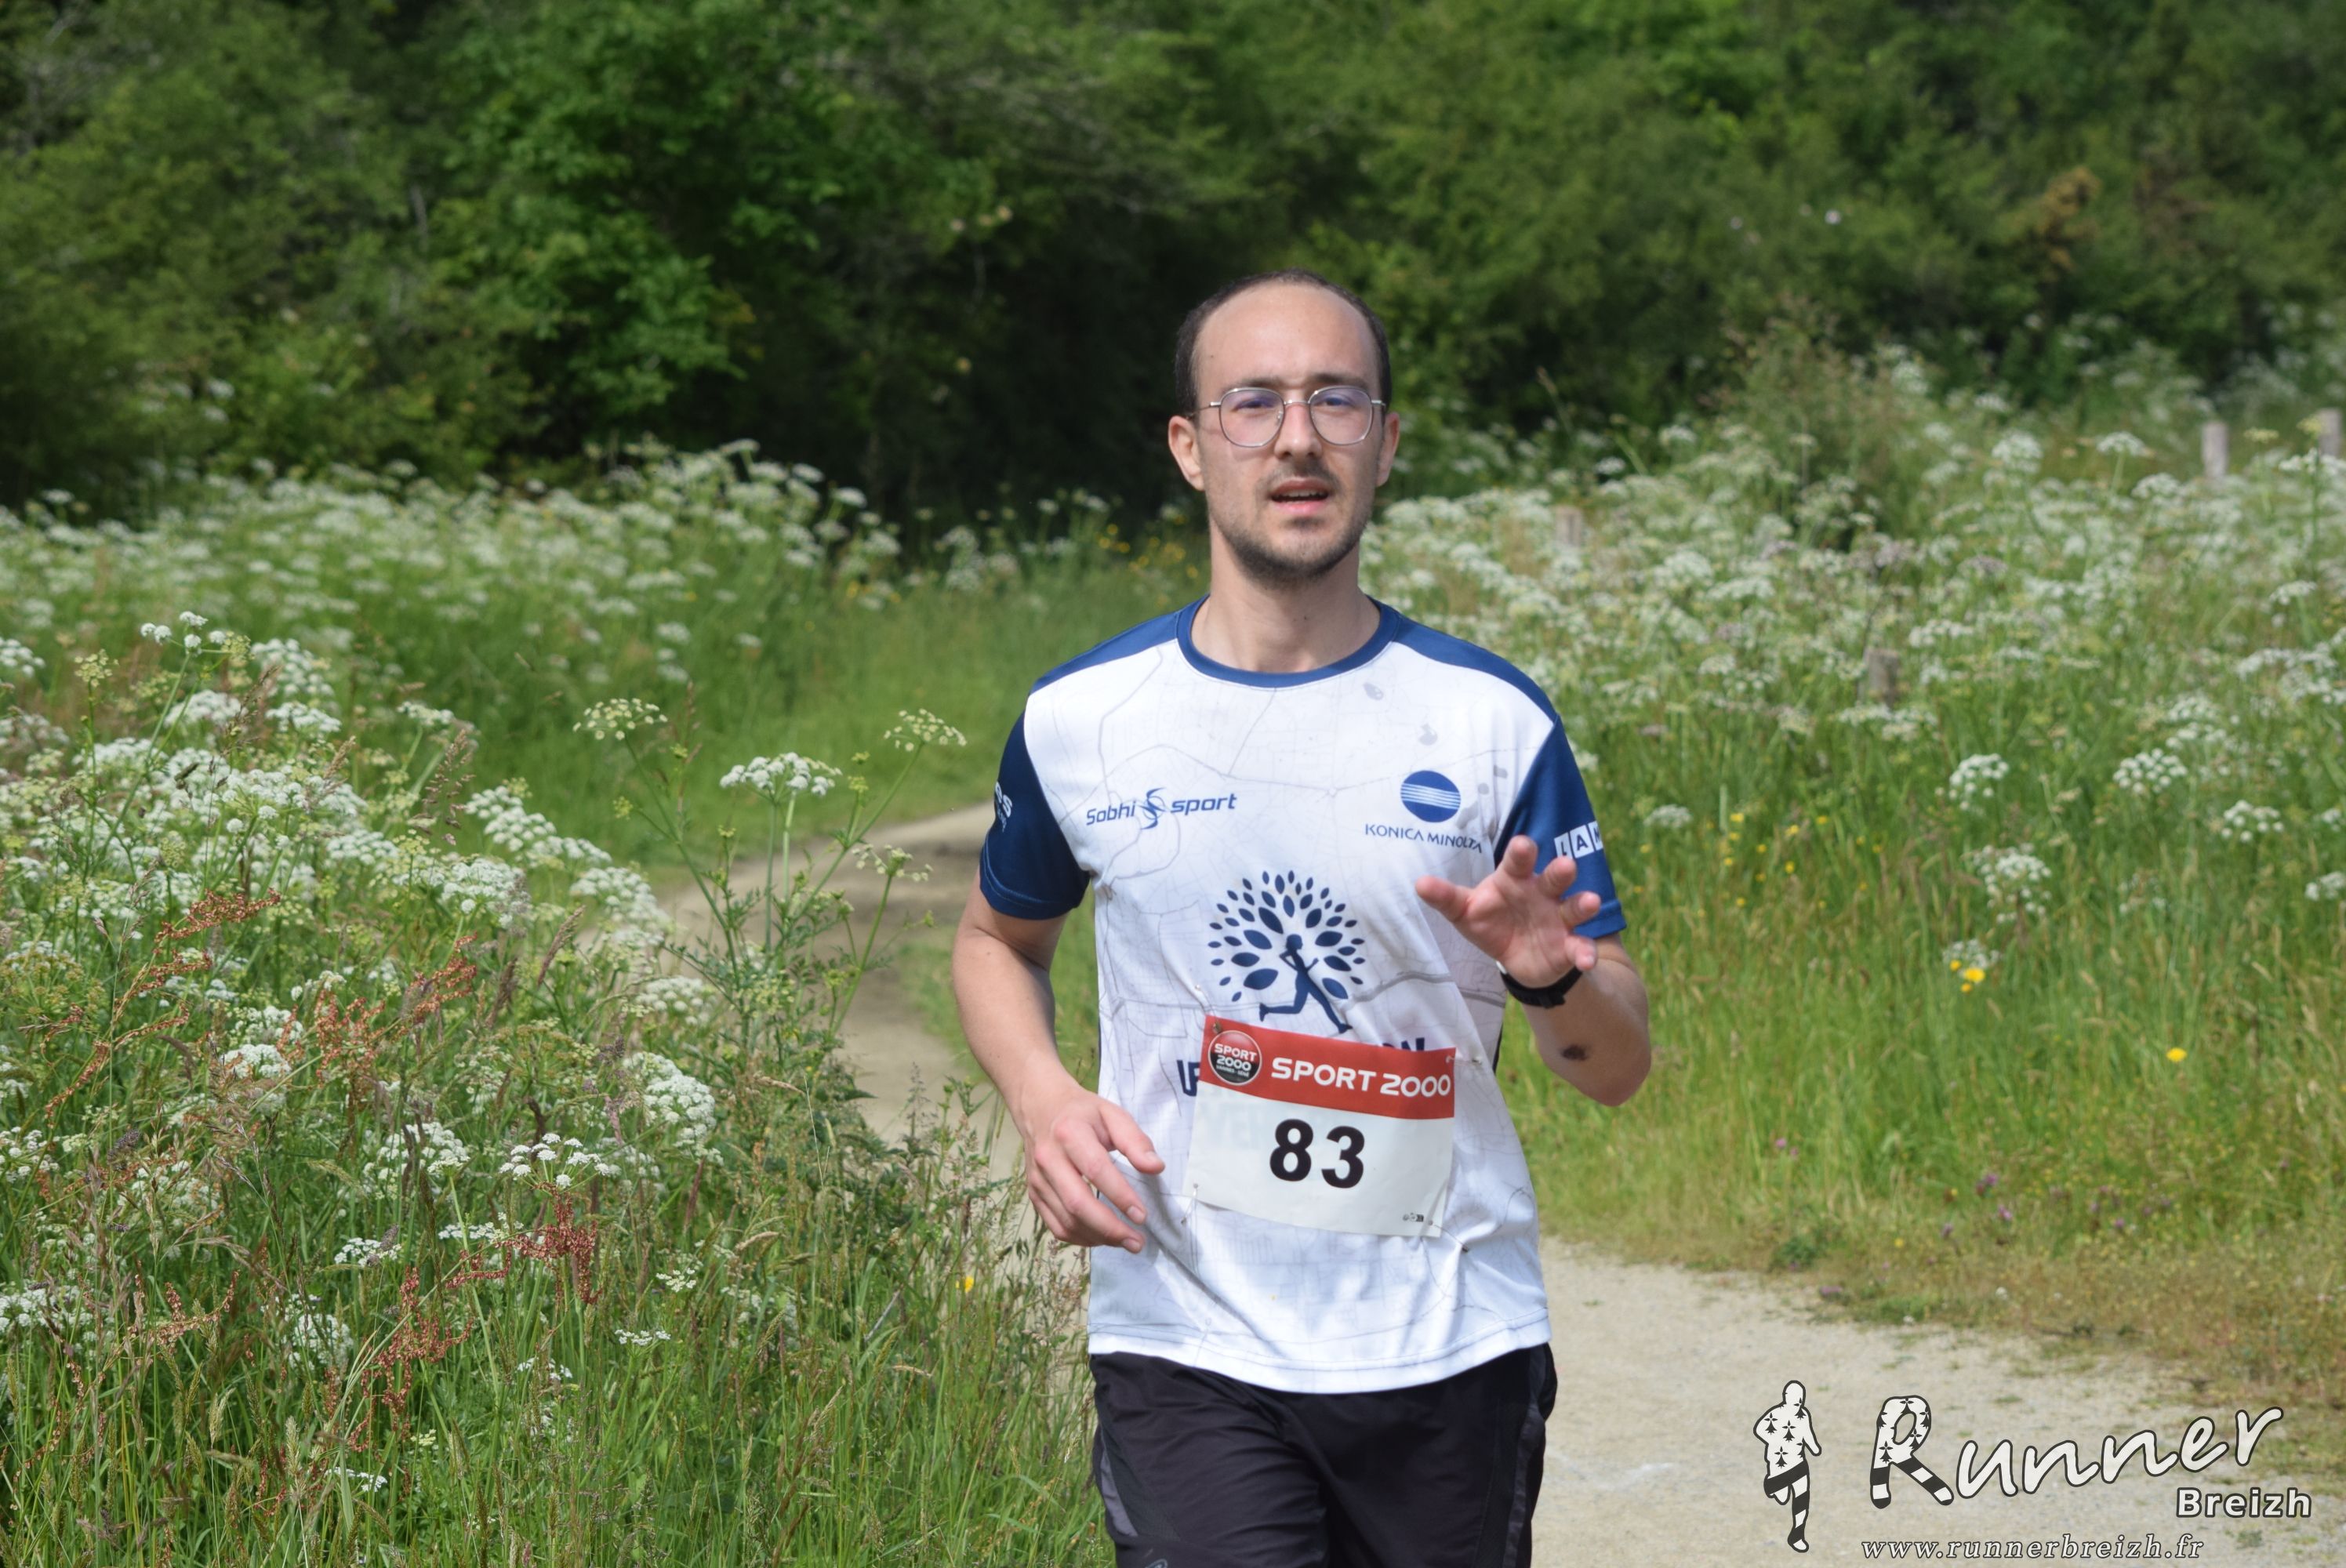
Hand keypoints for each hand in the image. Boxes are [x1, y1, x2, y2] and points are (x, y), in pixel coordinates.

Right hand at [1013, 1073, 1164, 1253]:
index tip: (1142, 1215)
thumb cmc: (1082, 1113)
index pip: (1096, 1170)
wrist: (1040, 1109)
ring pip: (1066, 1220)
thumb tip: (1156, 1167)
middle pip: (1077, 1203)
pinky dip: (1080, 1239)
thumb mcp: (1112, 1115)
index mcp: (1070, 1133)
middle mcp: (1048, 1159)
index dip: (1120, 1195)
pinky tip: (1102, 1238)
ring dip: (1098, 1237)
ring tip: (1125, 1241)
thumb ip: (1135, 1140)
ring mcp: (1038, 1180)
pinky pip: (1055, 1226)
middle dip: (1110, 1228)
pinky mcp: (1034, 1194)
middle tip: (1137, 1242)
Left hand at [1414, 834, 1602, 989]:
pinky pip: (1581, 946)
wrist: (1517, 957)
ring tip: (1590, 902)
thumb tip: (1419, 884)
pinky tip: (1586, 960)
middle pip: (1553, 877)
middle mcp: (1541, 893)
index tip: (1523, 844)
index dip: (1521, 853)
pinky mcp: (1570, 944)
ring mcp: (1559, 917)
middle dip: (1560, 871)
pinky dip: (1586, 952)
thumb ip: (1446, 898)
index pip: (1518, 862)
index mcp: (1514, 880)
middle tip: (1566, 866)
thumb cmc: (1490, 922)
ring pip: (1574, 907)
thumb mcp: (1465, 912)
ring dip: (1583, 904)